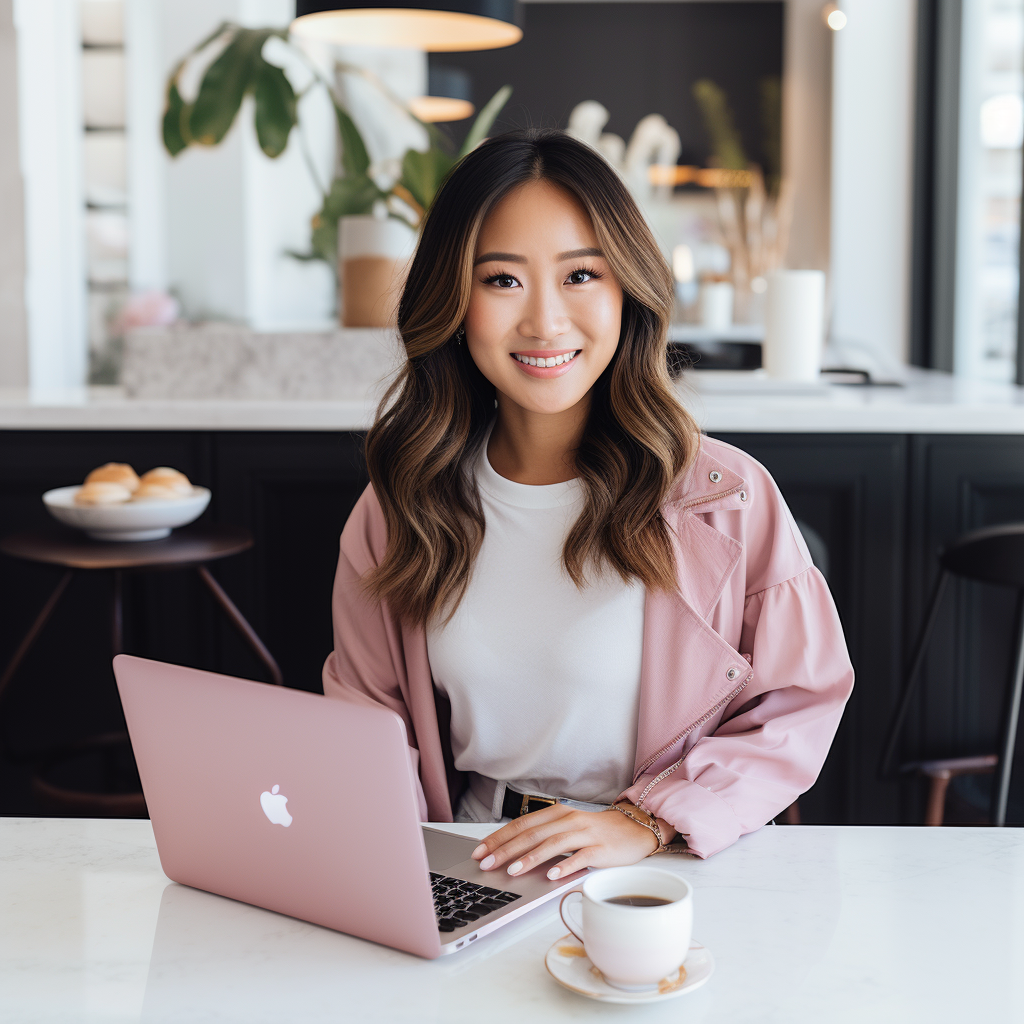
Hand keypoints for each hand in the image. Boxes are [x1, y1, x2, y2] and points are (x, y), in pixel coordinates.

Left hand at [470, 803, 676, 879]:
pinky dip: (564, 866)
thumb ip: (544, 836)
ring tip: (513, 871)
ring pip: (553, 843)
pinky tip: (551, 876)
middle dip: (506, 849)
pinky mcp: (600, 849)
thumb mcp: (567, 828)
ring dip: (531, 858)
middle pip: (532, 834)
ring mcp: (585, 833)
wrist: (634, 827)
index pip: (521, 824)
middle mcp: (568, 820)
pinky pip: (580, 857)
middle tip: (487, 864)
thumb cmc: (596, 831)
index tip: (480, 851)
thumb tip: (511, 852)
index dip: (499, 837)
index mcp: (557, 813)